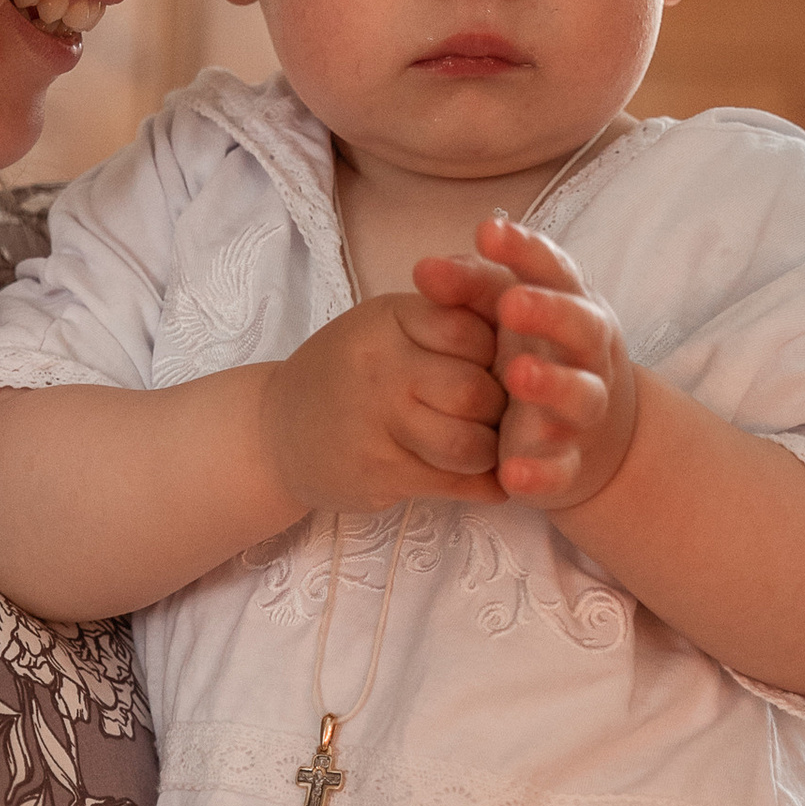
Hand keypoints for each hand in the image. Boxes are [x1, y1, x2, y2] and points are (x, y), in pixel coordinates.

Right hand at [261, 294, 504, 515]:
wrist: (275, 434)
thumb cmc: (346, 374)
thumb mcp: (386, 326)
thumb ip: (447, 319)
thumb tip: (529, 326)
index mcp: (389, 320)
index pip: (470, 330)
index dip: (499, 353)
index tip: (501, 367)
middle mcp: (380, 367)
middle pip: (474, 390)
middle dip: (501, 408)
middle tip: (501, 415)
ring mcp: (376, 423)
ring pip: (469, 444)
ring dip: (491, 452)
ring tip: (489, 448)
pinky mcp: (379, 473)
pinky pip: (454, 484)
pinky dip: (485, 486)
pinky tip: (490, 481)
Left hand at [443, 216, 636, 510]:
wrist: (589, 435)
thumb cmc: (535, 353)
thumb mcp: (503, 316)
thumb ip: (467, 288)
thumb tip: (423, 268)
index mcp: (572, 307)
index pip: (556, 271)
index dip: (526, 251)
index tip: (486, 232)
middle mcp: (586, 356)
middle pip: (582, 329)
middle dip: (551, 314)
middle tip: (511, 304)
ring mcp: (583, 411)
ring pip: (581, 397)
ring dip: (553, 386)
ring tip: (517, 375)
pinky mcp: (569, 462)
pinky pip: (561, 469)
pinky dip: (540, 473)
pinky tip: (510, 474)